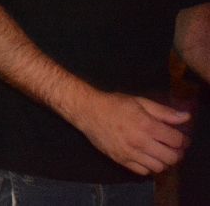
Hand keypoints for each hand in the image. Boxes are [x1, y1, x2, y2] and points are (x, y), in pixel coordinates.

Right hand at [74, 90, 189, 174]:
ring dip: (164, 161)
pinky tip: (147, 157)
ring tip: (160, 152)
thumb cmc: (115, 104)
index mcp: (146, 125)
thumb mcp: (140, 102)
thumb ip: (164, 112)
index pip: (176, 141)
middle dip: (176, 152)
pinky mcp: (121, 160)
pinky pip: (143, 171)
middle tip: (173, 147)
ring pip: (159, 167)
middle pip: (171, 157)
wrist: (88, 112)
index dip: (183, 140)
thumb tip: (186, 117)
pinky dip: (149, 166)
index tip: (181, 138)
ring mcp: (130, 153)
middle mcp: (140, 142)